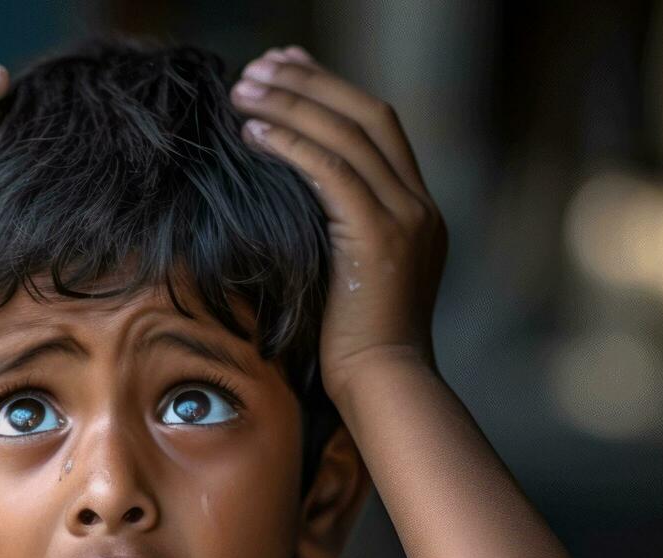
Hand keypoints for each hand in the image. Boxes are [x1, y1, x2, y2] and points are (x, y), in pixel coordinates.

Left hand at [230, 46, 447, 404]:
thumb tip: (290, 212)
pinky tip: (253, 134)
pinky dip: (290, 145)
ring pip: (348, 135)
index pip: (378, 127)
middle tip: (258, 67)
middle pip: (367, 115)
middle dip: (310, 83)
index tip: (287, 70)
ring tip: (242, 91)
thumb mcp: (351, 278)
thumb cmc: (354, 347)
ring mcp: (406, 218)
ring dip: (291, 105)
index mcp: (417, 211)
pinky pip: (331, 171)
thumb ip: (338, 236)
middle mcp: (420, 205)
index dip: (331, 91)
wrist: (383, 385)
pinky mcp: (380, 237)